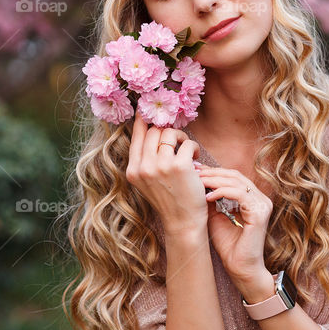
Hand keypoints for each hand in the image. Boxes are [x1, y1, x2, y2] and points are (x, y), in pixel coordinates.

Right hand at [125, 111, 206, 236]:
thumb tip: (149, 128)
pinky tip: (195, 159)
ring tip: (187, 150)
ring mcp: (160, 166)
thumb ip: (145, 158)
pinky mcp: (179, 166)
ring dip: (182, 138)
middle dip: (167, 131)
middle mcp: (143, 167)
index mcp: (133, 170)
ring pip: (170, 133)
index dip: (142, 120)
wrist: (183, 222)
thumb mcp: (147, 180)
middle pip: (153, 131)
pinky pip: (187, 143)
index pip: (136, 136)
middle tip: (178, 141)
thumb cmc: (168, 198)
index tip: (145, 108)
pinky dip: (193, 148)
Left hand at [197, 165, 272, 283]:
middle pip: (235, 175)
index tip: (195, 170)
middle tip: (194, 172)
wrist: (240, 269)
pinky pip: (240, 194)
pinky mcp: (259, 213)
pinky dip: (222, 192)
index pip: (233, 177)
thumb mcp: (216, 216)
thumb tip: (196, 180)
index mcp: (253, 198)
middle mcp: (261, 199)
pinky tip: (207, 197)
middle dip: (212, 173)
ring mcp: (262, 205)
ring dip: (215, 180)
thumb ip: (212, 199)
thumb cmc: (229, 246)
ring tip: (198, 182)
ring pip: (237, 182)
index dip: (214, 172)